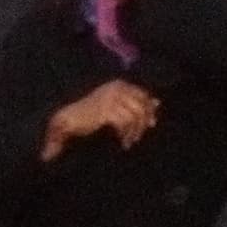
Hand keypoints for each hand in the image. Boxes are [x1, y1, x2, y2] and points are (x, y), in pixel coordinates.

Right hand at [42, 79, 160, 160]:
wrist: (68, 120)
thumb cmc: (90, 114)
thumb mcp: (116, 106)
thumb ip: (135, 103)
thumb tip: (158, 103)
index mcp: (119, 84)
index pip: (143, 95)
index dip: (149, 109)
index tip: (151, 124)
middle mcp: (116, 88)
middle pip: (142, 105)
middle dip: (143, 122)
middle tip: (138, 136)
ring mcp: (110, 98)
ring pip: (135, 115)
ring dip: (134, 131)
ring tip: (129, 141)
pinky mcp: (105, 110)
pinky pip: (124, 122)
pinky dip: (125, 134)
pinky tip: (122, 142)